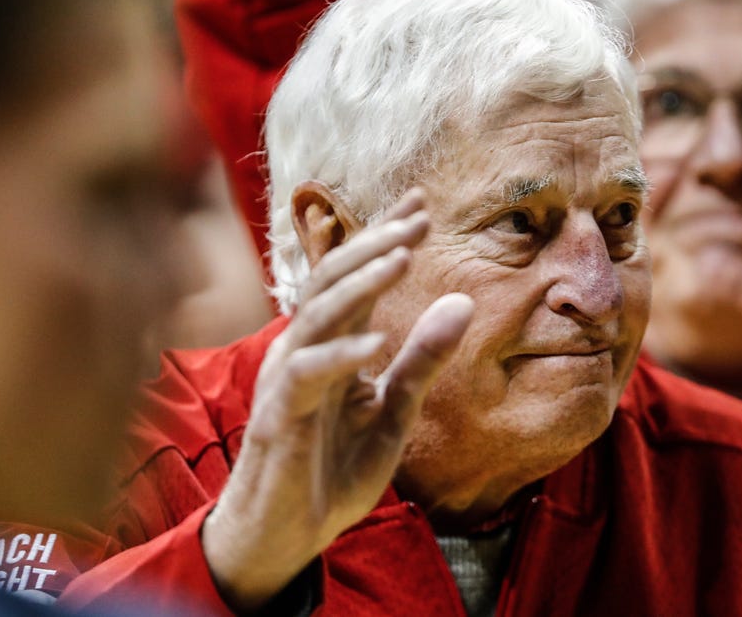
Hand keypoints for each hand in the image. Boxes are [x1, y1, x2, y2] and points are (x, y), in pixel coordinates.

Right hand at [200, 189, 472, 609]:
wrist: (288, 536)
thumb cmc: (332, 470)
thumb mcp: (394, 412)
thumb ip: (423, 360)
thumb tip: (464, 302)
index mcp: (329, 345)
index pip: (356, 277)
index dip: (385, 237)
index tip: (422, 204)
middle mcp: (302, 350)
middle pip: (331, 279)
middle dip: (375, 243)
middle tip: (419, 218)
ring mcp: (286, 380)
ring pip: (315, 313)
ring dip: (360, 282)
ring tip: (403, 257)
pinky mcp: (278, 417)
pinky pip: (304, 375)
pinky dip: (340, 354)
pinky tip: (377, 342)